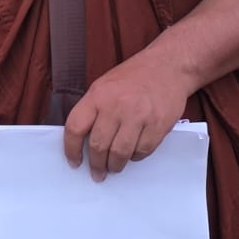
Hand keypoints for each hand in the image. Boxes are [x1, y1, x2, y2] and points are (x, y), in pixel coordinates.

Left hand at [63, 53, 190, 180]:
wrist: (167, 66)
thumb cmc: (133, 77)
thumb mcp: (104, 86)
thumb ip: (93, 110)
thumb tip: (81, 141)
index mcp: (98, 95)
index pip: (75, 128)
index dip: (71, 149)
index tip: (74, 161)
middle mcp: (116, 106)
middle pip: (98, 146)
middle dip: (96, 164)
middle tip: (97, 172)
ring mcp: (138, 116)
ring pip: (120, 153)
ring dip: (115, 165)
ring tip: (114, 167)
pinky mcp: (158, 125)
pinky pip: (142, 152)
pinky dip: (135, 157)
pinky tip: (133, 153)